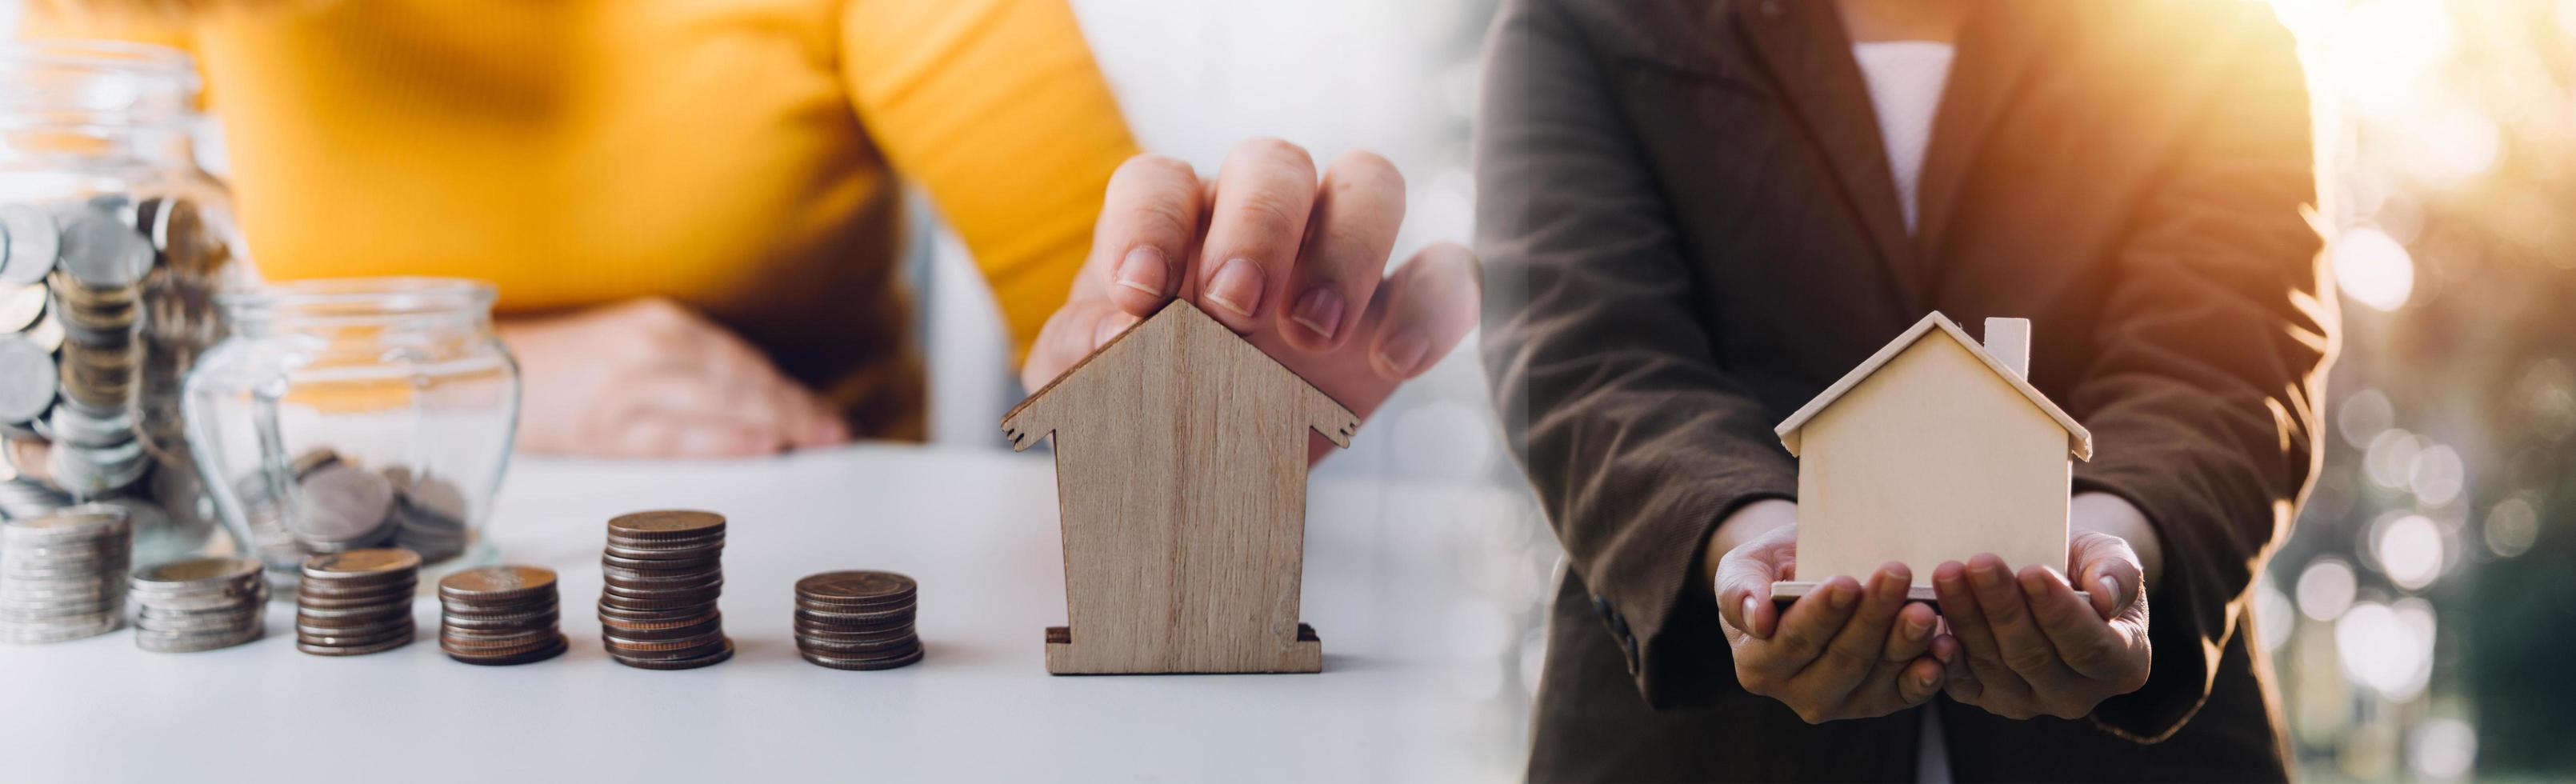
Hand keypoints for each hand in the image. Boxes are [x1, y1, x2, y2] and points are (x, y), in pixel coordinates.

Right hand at [499, 298, 849, 457]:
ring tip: (812, 441)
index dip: (789, 391)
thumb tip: (763, 405)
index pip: (743, 360)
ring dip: (772, 422)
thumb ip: (694, 368)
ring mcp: (625, 386)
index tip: (827, 415)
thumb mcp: (638, 348)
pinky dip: (721, 439)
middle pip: (739, 380)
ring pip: (716, 402)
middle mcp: (649, 347)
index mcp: (661, 323)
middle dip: (793, 408)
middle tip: (836, 433)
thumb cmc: (575, 368)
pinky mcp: (603, 426)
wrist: (494, 374)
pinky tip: (759, 445)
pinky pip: (674, 434)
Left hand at [1021, 141, 1481, 458]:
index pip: (1158, 182)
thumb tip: (1117, 334)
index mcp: (1172, 225)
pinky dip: (1432, 305)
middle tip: (1233, 309)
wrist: (1196, 478)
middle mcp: (1258, 221)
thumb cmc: (1135, 406)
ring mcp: (1337, 256)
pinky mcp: (1398, 309)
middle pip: (1274, 163)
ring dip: (1347, 246)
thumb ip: (1084, 356)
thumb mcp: (1087, 388)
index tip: (1138, 300)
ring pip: (1371, 182)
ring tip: (1312, 335)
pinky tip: (1391, 366)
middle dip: (1257, 227)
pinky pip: (1446, 270)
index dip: (1148, 226)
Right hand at [1708, 501, 1945, 723]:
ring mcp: (1842, 704)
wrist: (1798, 582)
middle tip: (1897, 576)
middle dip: (1872, 618)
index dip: (1822, 614)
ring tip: (1925, 609)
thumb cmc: (1769, 572)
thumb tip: (1757, 618)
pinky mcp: (1878, 702)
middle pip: (1842, 659)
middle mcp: (1798, 694)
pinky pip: (1906, 694)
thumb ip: (1740, 591)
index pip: (1795, 640)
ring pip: (1878, 676)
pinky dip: (1929, 674)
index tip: (1846, 582)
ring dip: (1905, 644)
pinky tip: (1944, 646)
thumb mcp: (1742, 569)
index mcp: (1758, 666)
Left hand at [1931, 493, 2157, 719]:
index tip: (2032, 572)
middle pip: (2034, 655)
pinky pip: (1963, 683)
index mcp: (2123, 664)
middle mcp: (2078, 696)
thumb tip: (2104, 597)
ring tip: (1947, 575)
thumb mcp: (2112, 558)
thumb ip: (2117, 574)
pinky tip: (1930, 625)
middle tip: (1978, 564)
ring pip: (1993, 665)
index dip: (2058, 611)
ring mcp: (2031, 702)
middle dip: (2002, 607)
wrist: (2052, 579)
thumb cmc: (2087, 566)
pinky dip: (1945, 657)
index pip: (2089, 643)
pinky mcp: (1989, 698)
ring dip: (1967, 619)